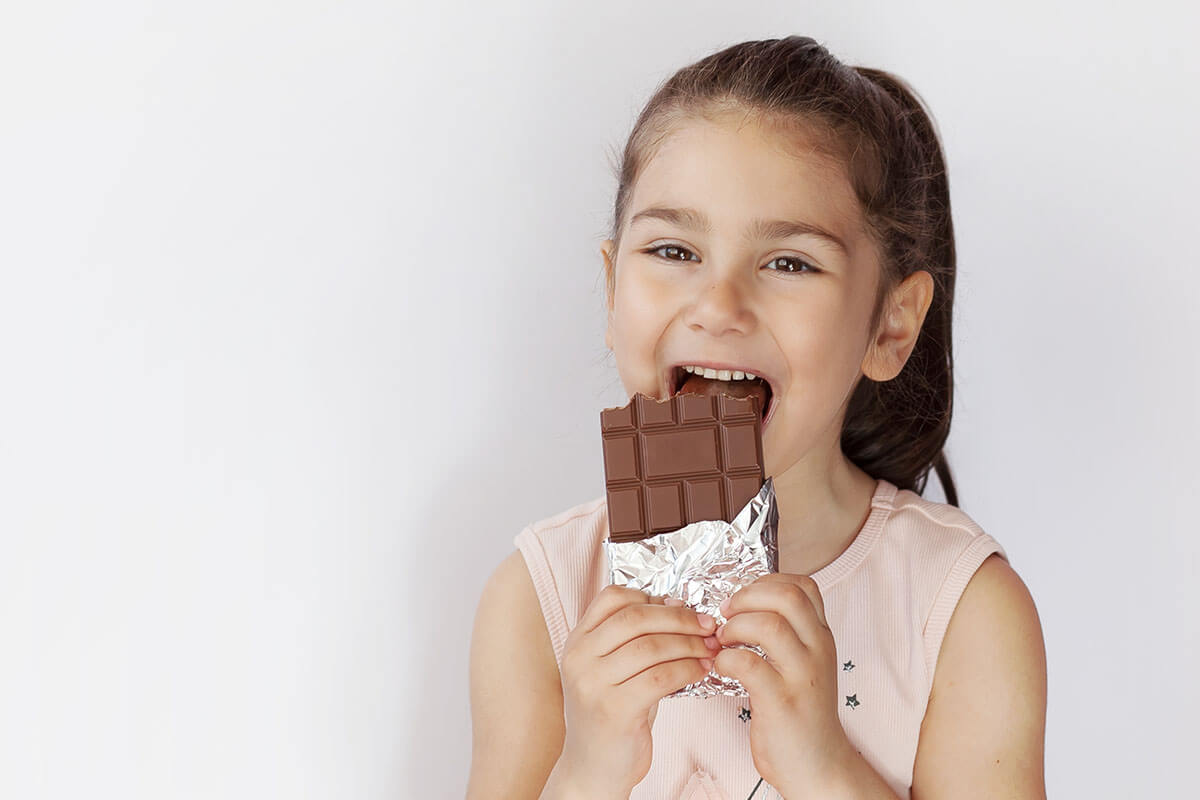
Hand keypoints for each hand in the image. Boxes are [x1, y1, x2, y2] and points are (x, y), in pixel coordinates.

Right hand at [556, 585, 720, 794]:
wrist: (592, 771)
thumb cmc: (611, 716)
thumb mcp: (612, 669)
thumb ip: (633, 639)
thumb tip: (676, 606)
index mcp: (577, 641)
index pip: (612, 597)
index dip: (651, 595)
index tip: (681, 605)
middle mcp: (579, 658)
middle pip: (635, 618)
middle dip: (679, 618)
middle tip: (708, 625)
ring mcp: (592, 684)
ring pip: (650, 646)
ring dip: (689, 644)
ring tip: (710, 649)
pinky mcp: (613, 710)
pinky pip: (659, 677)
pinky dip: (687, 670)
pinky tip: (702, 670)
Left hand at [712, 573, 853, 794]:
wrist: (818, 765)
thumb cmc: (800, 712)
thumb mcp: (804, 664)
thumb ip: (788, 633)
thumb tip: (746, 603)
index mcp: (821, 637)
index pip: (803, 586)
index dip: (767, 582)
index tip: (743, 599)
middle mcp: (818, 650)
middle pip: (787, 597)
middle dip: (747, 597)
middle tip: (726, 614)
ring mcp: (802, 676)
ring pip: (769, 626)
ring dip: (735, 627)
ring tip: (723, 642)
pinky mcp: (782, 702)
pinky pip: (749, 664)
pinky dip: (726, 659)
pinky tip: (721, 667)